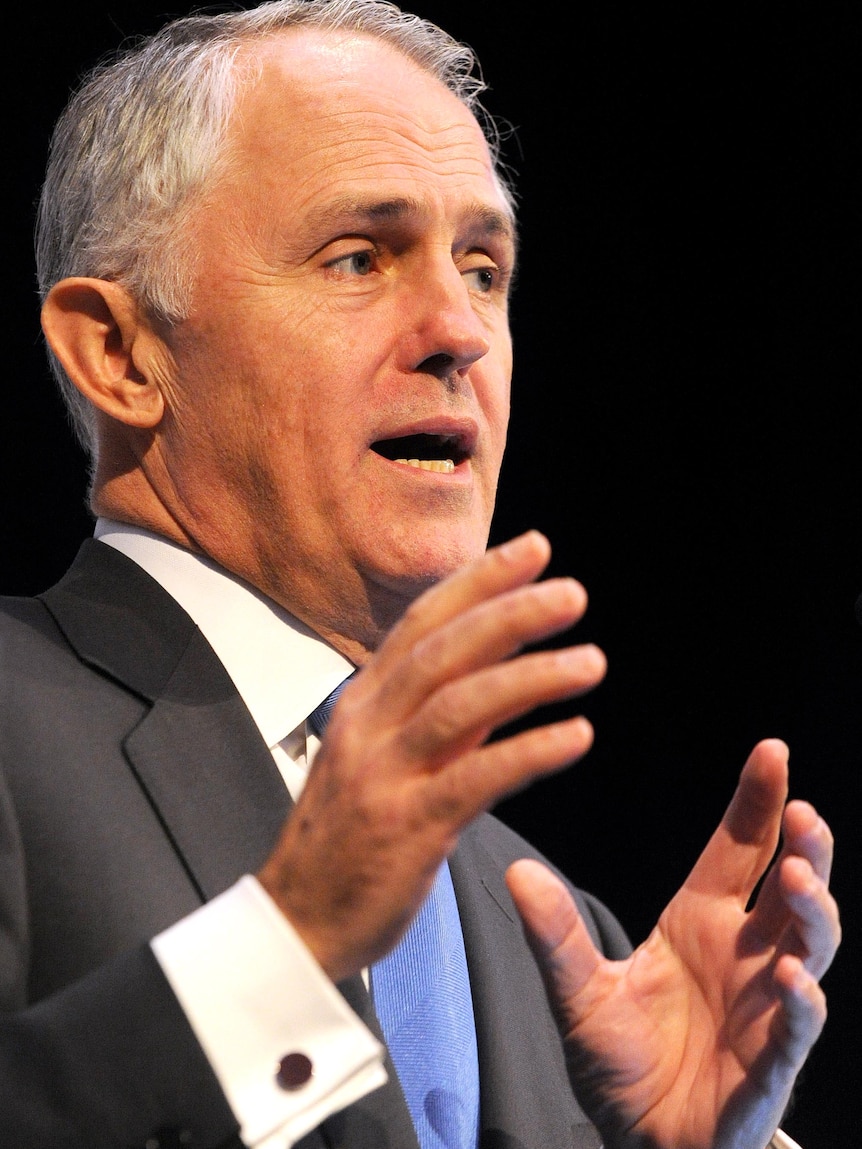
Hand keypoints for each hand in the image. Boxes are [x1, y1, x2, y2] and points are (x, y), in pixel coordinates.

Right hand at [258, 530, 606, 980]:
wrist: (295, 921)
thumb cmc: (350, 835)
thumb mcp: (384, 756)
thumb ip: (439, 712)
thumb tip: (504, 669)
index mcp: (364, 702)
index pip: (421, 623)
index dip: (477, 582)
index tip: (532, 548)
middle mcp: (368, 726)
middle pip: (442, 650)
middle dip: (509, 612)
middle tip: (572, 591)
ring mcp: (383, 775)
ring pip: (460, 706)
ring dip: (531, 677)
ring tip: (592, 660)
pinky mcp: (406, 828)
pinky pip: (474, 780)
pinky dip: (529, 752)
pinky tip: (578, 737)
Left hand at [506, 739, 839, 1148]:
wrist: (637, 1143)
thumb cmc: (619, 1061)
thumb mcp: (577, 993)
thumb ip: (555, 936)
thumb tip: (517, 871)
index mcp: (701, 922)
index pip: (739, 848)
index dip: (759, 801)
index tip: (772, 751)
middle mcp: (743, 953)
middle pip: (790, 886)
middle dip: (804, 848)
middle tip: (802, 812)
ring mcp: (764, 1005)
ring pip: (810, 945)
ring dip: (811, 911)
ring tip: (795, 880)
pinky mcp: (770, 1063)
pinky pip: (797, 1028)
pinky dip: (801, 1001)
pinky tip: (790, 976)